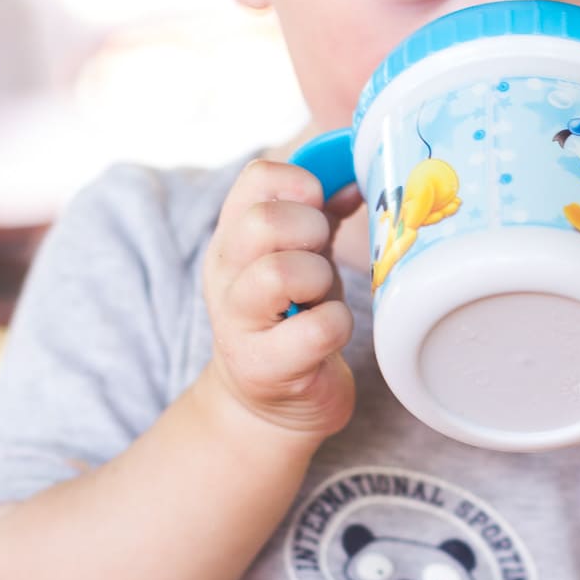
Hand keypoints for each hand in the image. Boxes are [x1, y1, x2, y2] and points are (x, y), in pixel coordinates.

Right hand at [203, 157, 358, 440]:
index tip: (320, 210)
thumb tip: (355, 177)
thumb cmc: (293, 317)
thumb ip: (323, 212)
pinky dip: (337, 325)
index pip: (257, 177)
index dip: (302, 183)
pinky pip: (318, 328)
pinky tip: (330, 332)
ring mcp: (238, 322)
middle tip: (321, 258)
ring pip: (281, 272)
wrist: (269, 402)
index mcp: (233, 236)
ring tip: (321, 298)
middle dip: (313, 232)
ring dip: (322, 280)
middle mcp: (224, 273)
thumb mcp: (304, 255)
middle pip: (265, 221)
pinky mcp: (265, 366)